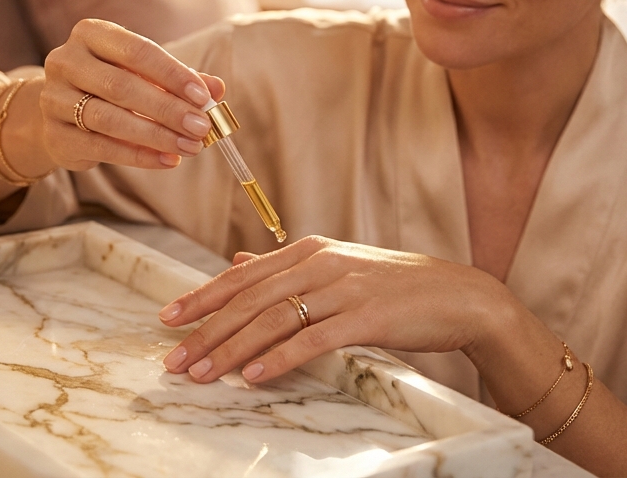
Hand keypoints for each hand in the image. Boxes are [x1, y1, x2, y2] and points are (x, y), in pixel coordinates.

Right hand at [41, 19, 225, 170]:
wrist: (61, 110)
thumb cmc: (111, 83)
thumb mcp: (144, 73)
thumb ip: (179, 79)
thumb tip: (217, 89)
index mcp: (91, 34)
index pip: (136, 51)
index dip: (172, 74)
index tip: (203, 96)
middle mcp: (66, 61)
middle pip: (121, 86)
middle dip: (167, 109)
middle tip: (201, 127)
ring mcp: (54, 98)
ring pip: (108, 119)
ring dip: (155, 135)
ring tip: (190, 146)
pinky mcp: (54, 134)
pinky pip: (100, 147)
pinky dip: (138, 156)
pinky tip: (167, 160)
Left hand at [156, 236, 508, 384]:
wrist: (458, 297)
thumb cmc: (395, 287)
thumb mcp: (336, 267)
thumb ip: (286, 267)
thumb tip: (238, 260)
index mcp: (309, 249)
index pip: (243, 275)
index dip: (202, 296)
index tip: (168, 318)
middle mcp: (321, 263)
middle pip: (249, 299)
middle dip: (206, 330)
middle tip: (174, 358)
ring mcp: (343, 288)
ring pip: (273, 319)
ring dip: (232, 349)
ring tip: (202, 373)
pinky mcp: (365, 317)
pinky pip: (312, 339)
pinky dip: (279, 358)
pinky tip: (254, 376)